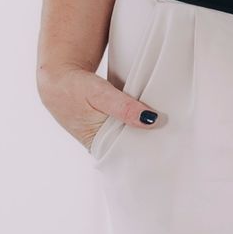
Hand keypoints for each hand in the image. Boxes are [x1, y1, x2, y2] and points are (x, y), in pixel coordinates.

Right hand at [37, 62, 158, 151]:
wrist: (57, 77)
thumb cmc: (74, 87)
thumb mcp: (100, 94)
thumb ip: (124, 108)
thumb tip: (152, 120)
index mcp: (98, 144)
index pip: (129, 156)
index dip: (149, 151)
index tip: (170, 144)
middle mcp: (102, 143)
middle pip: (132, 146)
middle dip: (151, 140)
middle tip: (175, 133)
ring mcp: (105, 132)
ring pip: (131, 134)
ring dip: (146, 128)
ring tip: (169, 125)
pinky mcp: (108, 121)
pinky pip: (128, 124)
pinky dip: (138, 119)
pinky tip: (153, 115)